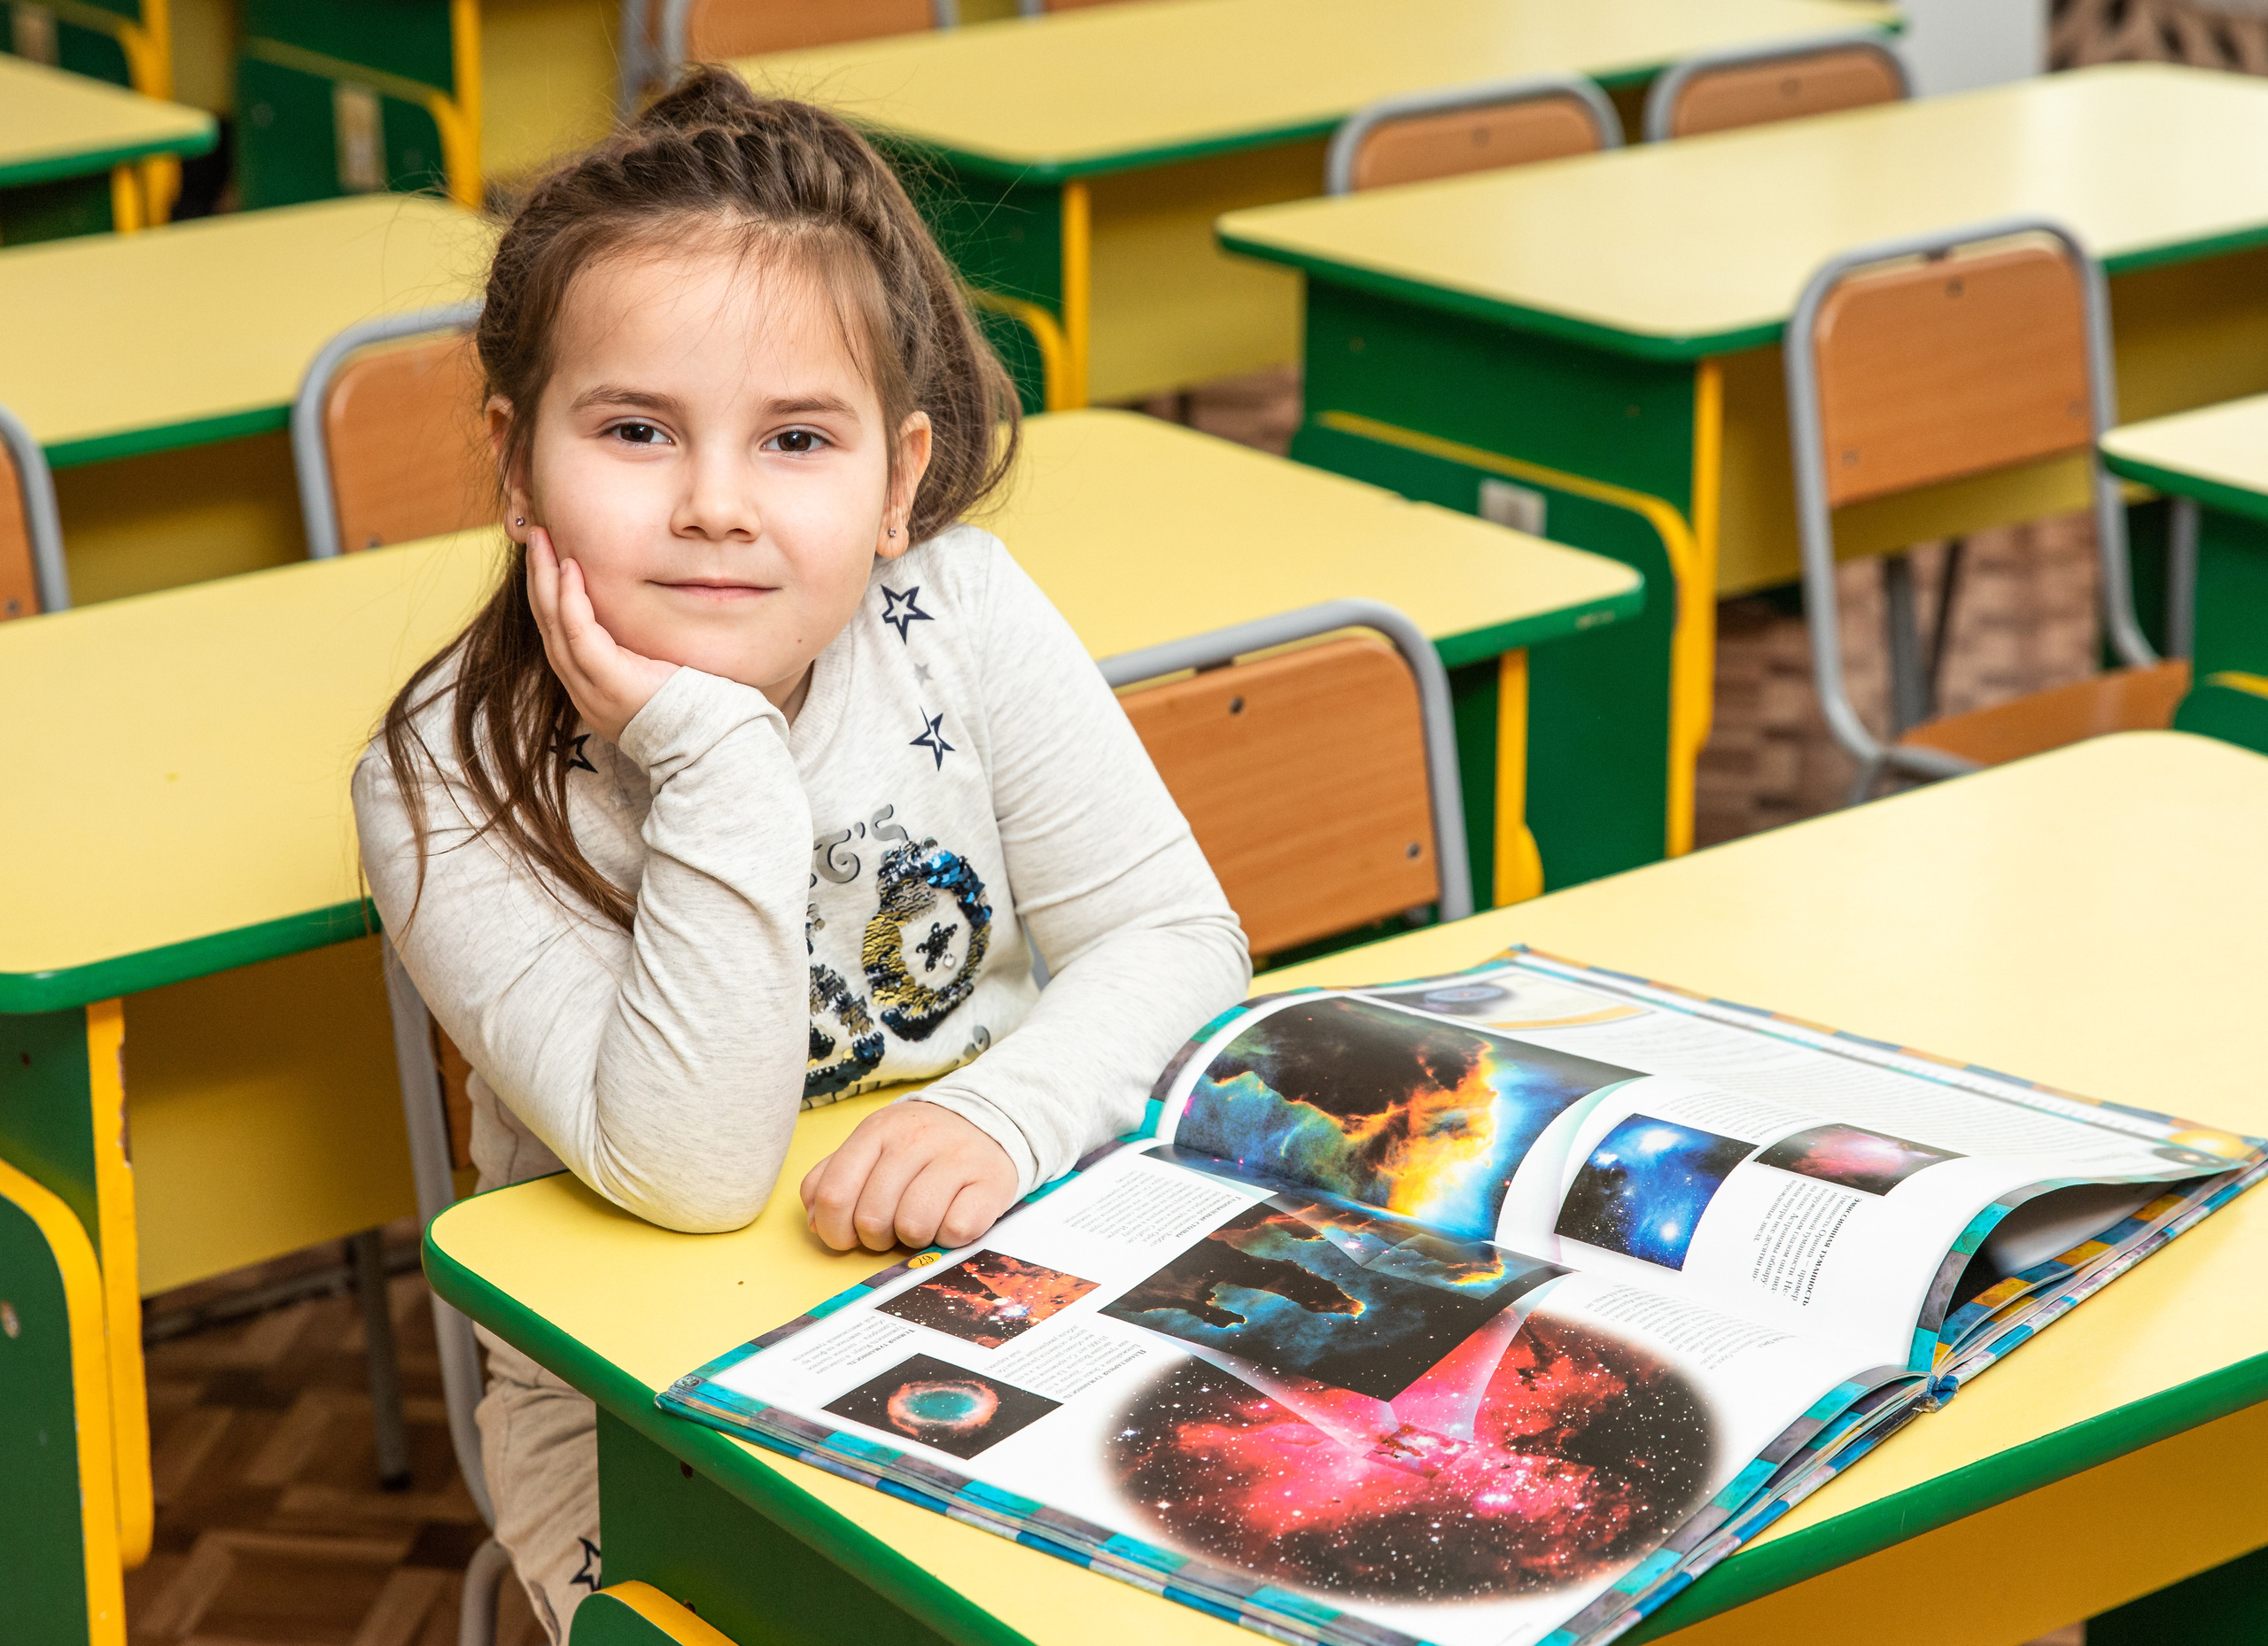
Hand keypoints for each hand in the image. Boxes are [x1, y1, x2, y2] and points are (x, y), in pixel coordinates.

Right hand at [525, 526, 676, 745]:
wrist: (709, 745)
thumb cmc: (692, 705)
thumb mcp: (655, 670)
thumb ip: (638, 646)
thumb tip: (642, 608)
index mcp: (590, 684)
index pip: (556, 631)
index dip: (547, 591)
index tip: (546, 555)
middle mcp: (582, 688)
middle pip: (546, 623)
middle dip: (537, 577)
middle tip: (534, 536)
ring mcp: (592, 689)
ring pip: (554, 625)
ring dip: (544, 579)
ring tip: (542, 542)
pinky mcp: (611, 684)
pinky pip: (580, 636)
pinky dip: (571, 601)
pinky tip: (570, 570)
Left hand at [800, 1101, 1018, 1252]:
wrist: (989, 1123)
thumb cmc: (920, 1147)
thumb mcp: (871, 1146)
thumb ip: (833, 1177)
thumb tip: (817, 1222)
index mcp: (877, 1130)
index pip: (834, 1194)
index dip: (834, 1229)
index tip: (849, 1235)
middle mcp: (916, 1139)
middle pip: (872, 1218)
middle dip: (876, 1237)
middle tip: (891, 1226)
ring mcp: (956, 1158)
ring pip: (914, 1227)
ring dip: (914, 1238)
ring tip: (922, 1220)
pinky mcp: (991, 1183)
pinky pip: (956, 1231)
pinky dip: (950, 1236)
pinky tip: (952, 1217)